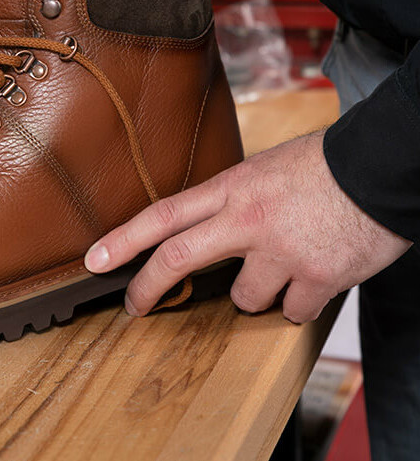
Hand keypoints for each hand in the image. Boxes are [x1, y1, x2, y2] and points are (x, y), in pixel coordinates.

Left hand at [84, 130, 412, 322]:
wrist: (383, 167)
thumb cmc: (324, 166)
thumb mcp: (263, 169)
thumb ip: (232, 198)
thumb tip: (206, 224)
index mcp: (232, 187)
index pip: (162, 215)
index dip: (123, 241)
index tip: (94, 261)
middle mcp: (247, 219)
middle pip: (178, 258)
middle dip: (147, 288)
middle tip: (133, 307)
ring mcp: (281, 251)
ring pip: (244, 298)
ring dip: (256, 294)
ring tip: (282, 266)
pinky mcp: (318, 277)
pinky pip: (292, 312)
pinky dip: (299, 304)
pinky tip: (314, 279)